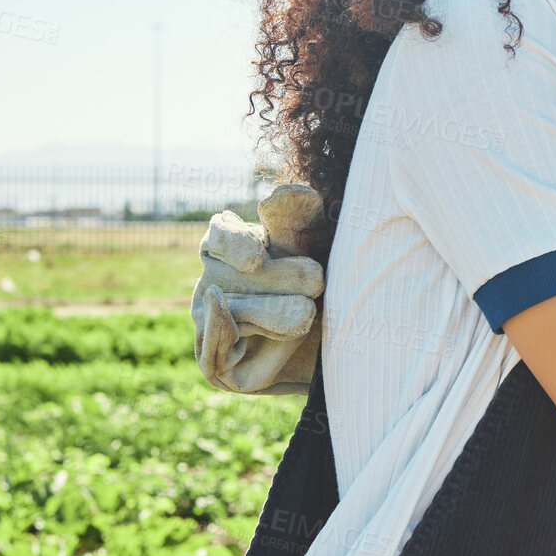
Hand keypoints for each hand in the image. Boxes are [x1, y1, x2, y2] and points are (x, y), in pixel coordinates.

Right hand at [190, 184, 326, 395]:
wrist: (345, 347)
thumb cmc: (326, 286)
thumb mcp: (316, 248)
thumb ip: (300, 220)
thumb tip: (295, 192)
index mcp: (230, 245)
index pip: (220, 234)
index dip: (235, 244)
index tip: (257, 257)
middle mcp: (214, 281)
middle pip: (235, 276)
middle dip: (281, 279)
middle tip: (318, 282)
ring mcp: (211, 322)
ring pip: (232, 314)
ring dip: (272, 314)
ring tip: (306, 315)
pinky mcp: (217, 363)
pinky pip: (210, 355)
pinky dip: (220, 340)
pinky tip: (235, 332)